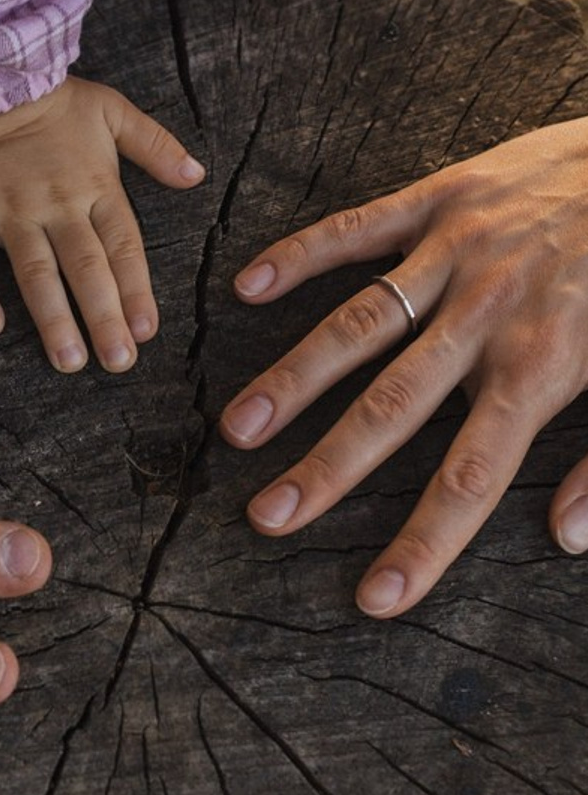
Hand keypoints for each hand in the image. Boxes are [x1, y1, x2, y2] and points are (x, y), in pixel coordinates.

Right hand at [0, 76, 204, 372]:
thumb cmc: (51, 99)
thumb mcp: (112, 110)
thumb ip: (155, 146)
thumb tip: (196, 175)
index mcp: (95, 184)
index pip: (123, 246)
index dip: (136, 290)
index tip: (147, 331)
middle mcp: (56, 203)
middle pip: (85, 268)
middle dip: (104, 318)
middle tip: (118, 363)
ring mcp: (10, 209)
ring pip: (34, 272)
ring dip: (52, 319)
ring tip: (68, 361)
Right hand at [218, 118, 587, 616]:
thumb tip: (569, 538)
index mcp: (546, 367)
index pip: (472, 475)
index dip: (424, 542)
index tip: (376, 596)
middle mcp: (489, 316)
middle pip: (393, 406)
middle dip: (327, 467)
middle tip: (267, 515)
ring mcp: (459, 253)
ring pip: (360, 324)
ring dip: (295, 377)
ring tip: (239, 426)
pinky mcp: (444, 198)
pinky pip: (360, 227)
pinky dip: (302, 254)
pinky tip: (248, 285)